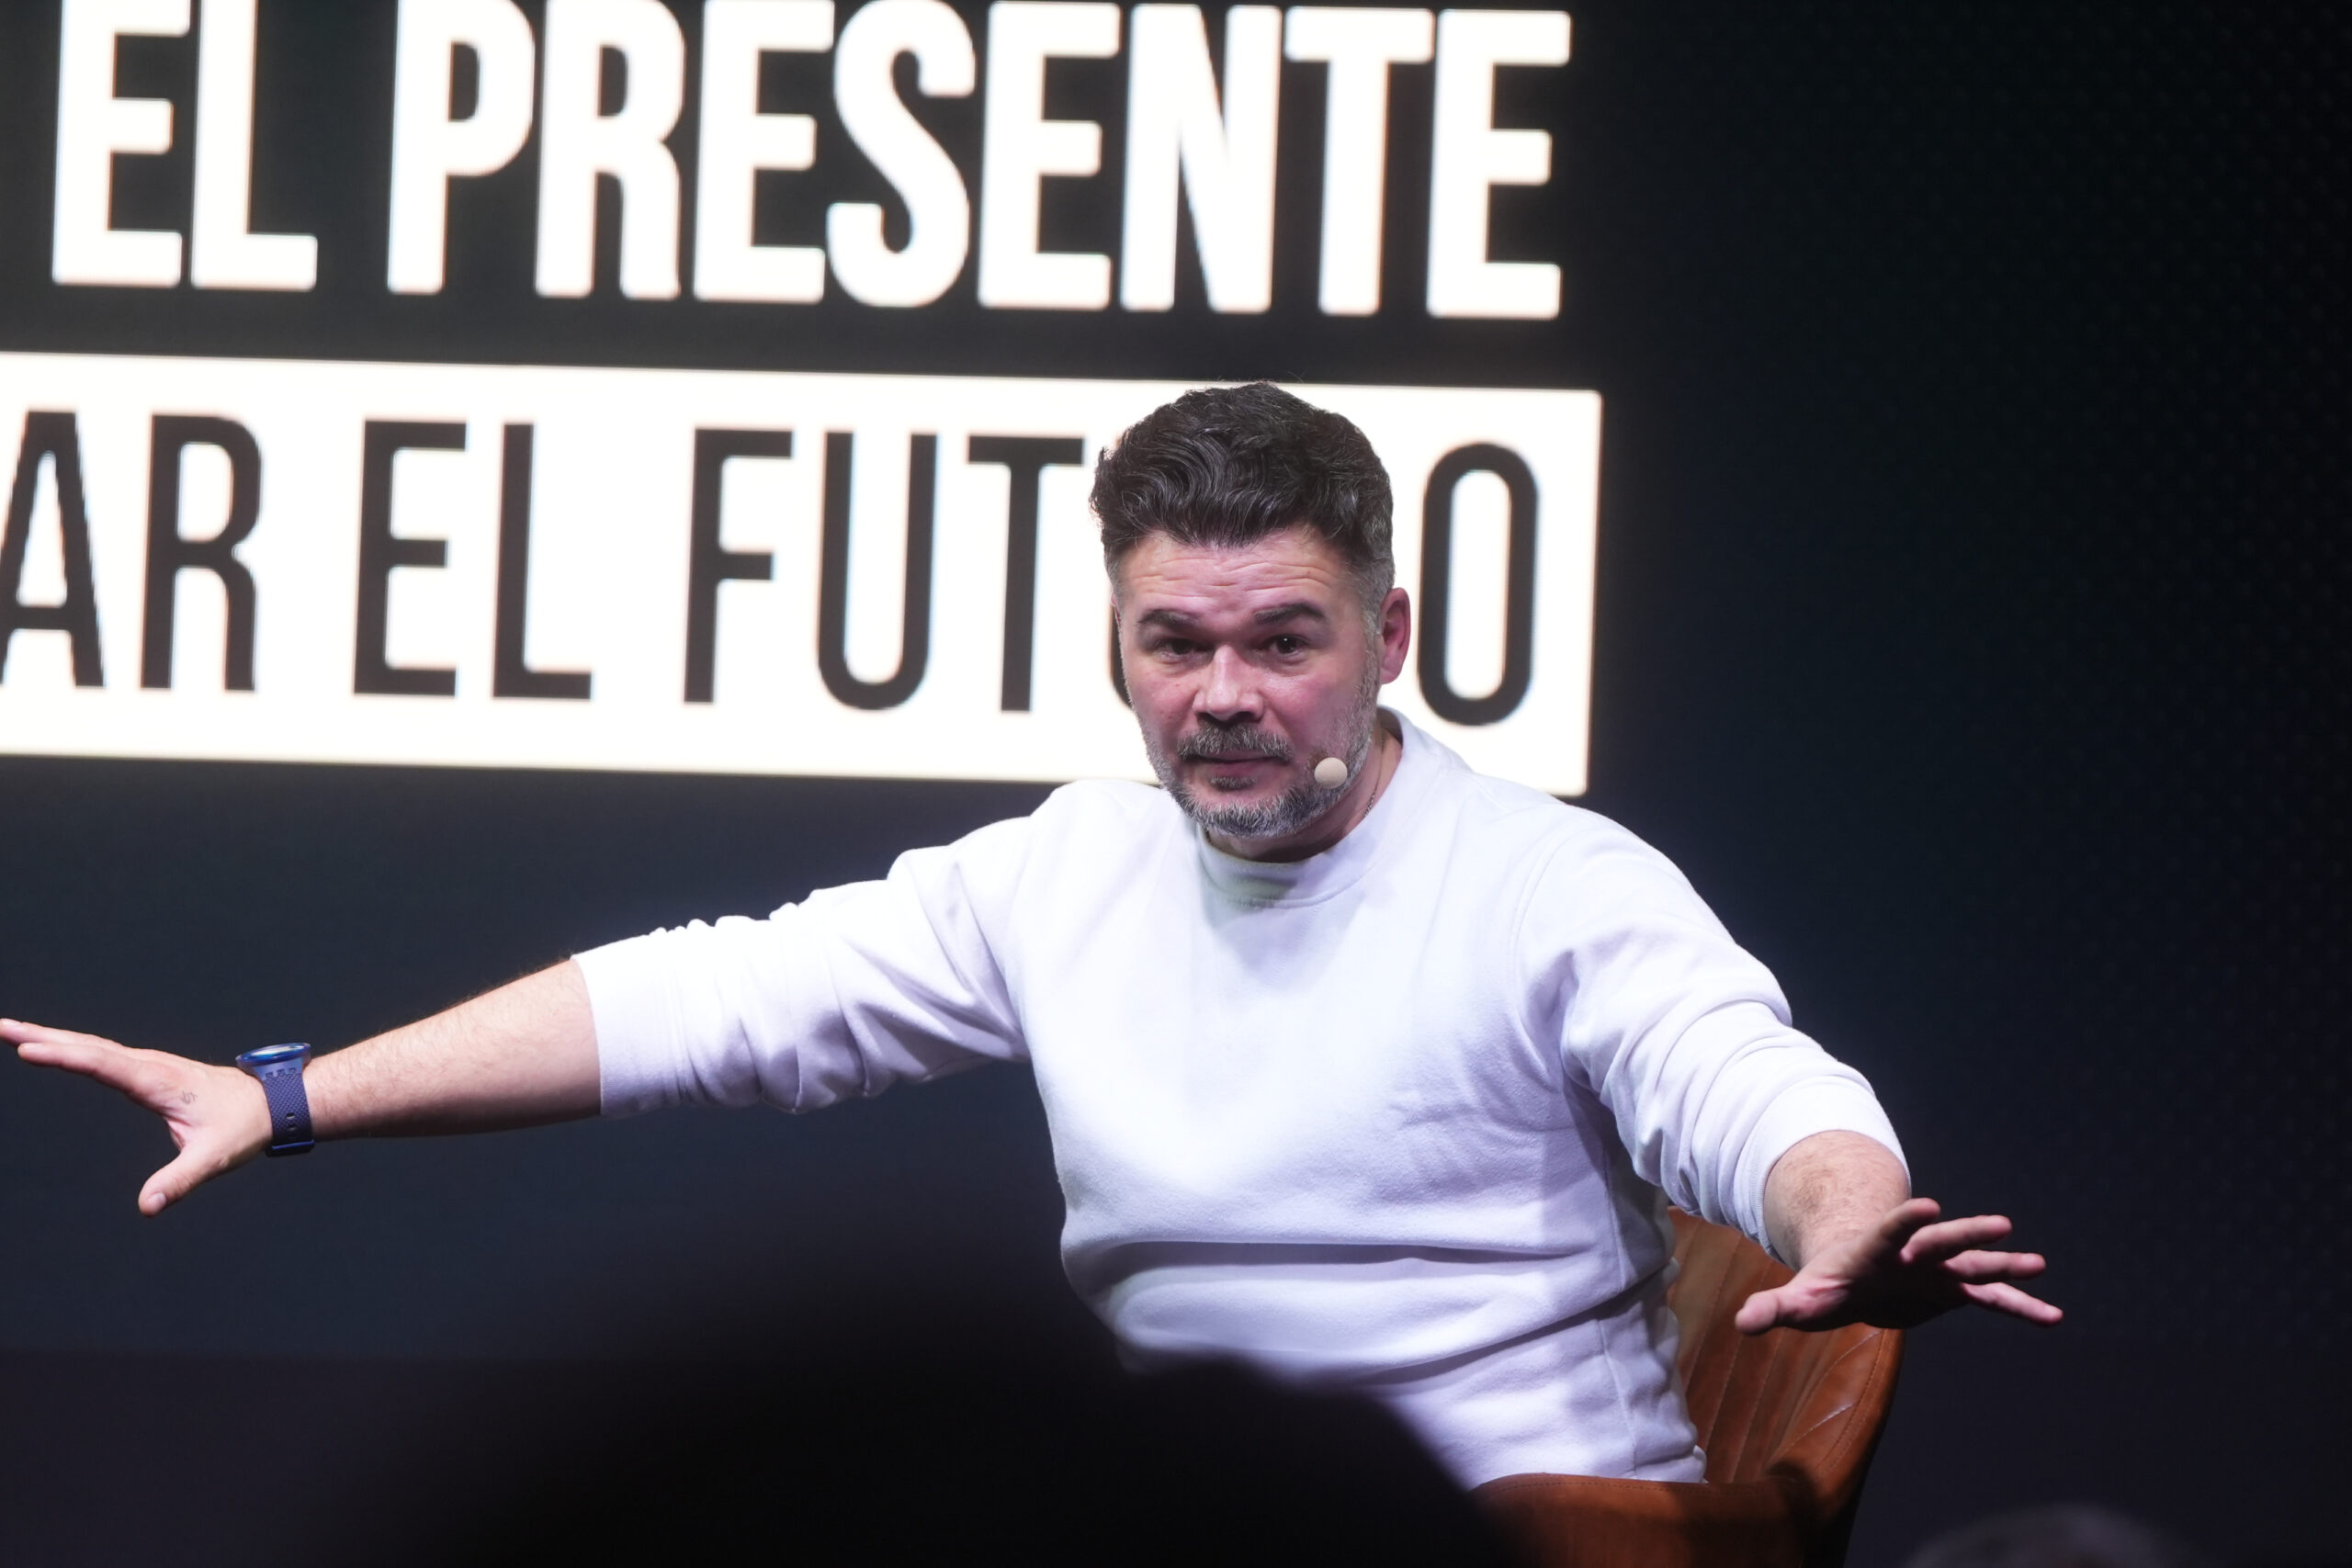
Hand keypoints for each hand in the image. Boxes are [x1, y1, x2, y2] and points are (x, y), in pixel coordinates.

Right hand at [6, 1019, 271, 1214]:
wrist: (272, 1103)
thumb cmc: (244, 1128)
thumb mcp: (213, 1159)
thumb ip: (178, 1182)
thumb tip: (147, 1207)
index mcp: (158, 1080)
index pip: (102, 1063)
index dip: (63, 1055)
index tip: (27, 1048)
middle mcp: (150, 1066)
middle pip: (88, 1046)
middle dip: (43, 1036)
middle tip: (2, 1026)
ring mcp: (150, 1065)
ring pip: (94, 1046)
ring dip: (54, 1037)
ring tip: (15, 1031)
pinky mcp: (151, 1070)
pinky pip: (104, 1054)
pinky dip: (75, 1047)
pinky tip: (59, 1046)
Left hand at [1734, 1196, 2061, 1334]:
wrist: (1854, 1275)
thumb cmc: (1826, 1285)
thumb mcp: (1799, 1300)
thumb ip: (1775, 1307)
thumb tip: (1743, 1323)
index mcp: (1873, 1251)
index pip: (1888, 1231)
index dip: (1904, 1220)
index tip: (1928, 1205)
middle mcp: (1911, 1254)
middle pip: (1941, 1240)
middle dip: (1968, 1232)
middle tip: (2002, 1225)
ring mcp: (1936, 1270)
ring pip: (1974, 1264)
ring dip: (2004, 1266)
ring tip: (2039, 1265)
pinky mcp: (1952, 1290)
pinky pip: (1991, 1299)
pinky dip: (2019, 1307)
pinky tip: (2053, 1316)